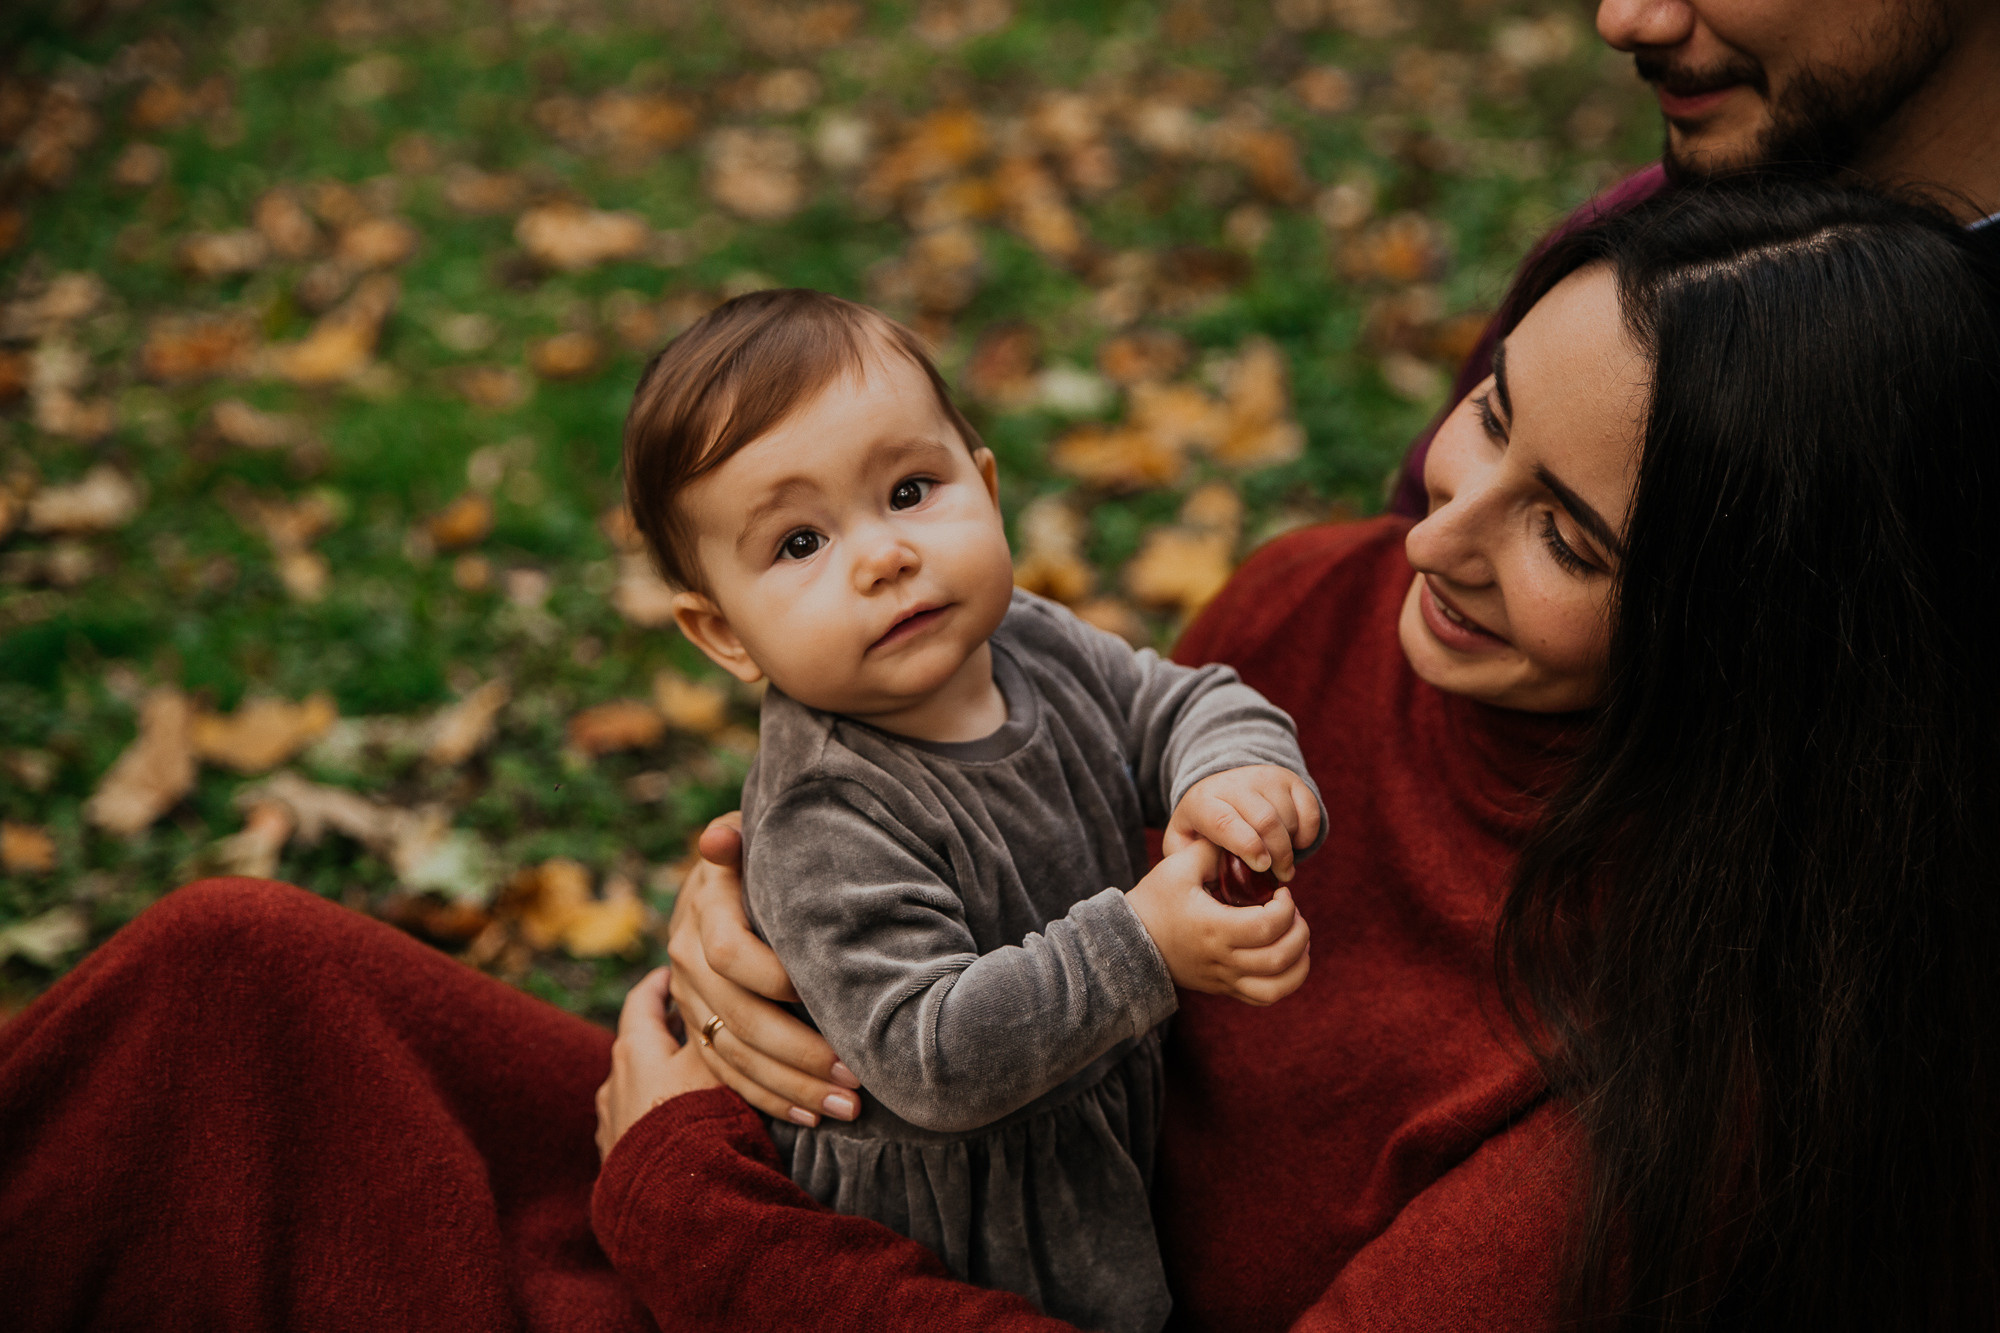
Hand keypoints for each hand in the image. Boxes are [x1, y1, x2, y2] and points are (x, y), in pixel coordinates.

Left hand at [595, 966, 722, 1161]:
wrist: (673, 1201)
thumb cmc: (699, 1121)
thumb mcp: (717, 1062)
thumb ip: (718, 1029)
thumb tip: (729, 1001)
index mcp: (634, 1050)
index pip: (641, 1001)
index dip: (659, 983)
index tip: (673, 972)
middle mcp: (614, 1083)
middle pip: (639, 1044)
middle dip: (667, 1032)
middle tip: (694, 1022)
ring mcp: (611, 1124)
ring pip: (637, 1087)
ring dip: (661, 1078)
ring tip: (693, 1079)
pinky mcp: (617, 1160)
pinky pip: (639, 1125)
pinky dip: (657, 1115)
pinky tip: (679, 1127)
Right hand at [664, 813, 862, 1125]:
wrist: (731, 879)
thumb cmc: (765, 853)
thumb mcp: (754, 836)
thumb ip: (741, 838)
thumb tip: (717, 839)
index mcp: (703, 909)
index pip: (729, 952)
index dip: (775, 977)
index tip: (826, 995)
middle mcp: (686, 958)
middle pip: (736, 1017)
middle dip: (799, 1051)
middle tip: (856, 1074)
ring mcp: (689, 999)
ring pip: (734, 1054)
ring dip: (792, 1087)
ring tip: (848, 1107)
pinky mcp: (697, 1029)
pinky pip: (729, 1075)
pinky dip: (771, 1100)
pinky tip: (814, 1119)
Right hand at [1125, 839, 1311, 1004]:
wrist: (1131, 941)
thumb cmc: (1155, 900)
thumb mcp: (1178, 866)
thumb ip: (1212, 849)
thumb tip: (1242, 841)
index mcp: (1214, 928)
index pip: (1268, 926)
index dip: (1286, 907)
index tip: (1281, 891)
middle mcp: (1223, 959)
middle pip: (1280, 958)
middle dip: (1299, 932)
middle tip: (1292, 912)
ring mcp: (1225, 979)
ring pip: (1278, 986)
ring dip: (1299, 962)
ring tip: (1296, 937)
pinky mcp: (1225, 989)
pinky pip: (1266, 997)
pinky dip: (1287, 981)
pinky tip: (1287, 957)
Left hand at [1163, 765, 1322, 881]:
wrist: (1220, 789)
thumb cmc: (1202, 829)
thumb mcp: (1184, 844)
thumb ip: (1191, 862)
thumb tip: (1211, 879)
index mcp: (1202, 802)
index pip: (1224, 821)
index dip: (1247, 846)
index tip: (1262, 867)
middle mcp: (1233, 784)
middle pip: (1265, 820)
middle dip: (1278, 855)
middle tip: (1280, 876)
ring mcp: (1262, 778)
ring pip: (1288, 817)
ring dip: (1290, 846)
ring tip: (1280, 860)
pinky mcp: (1288, 779)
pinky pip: (1309, 810)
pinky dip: (1308, 834)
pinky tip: (1294, 843)